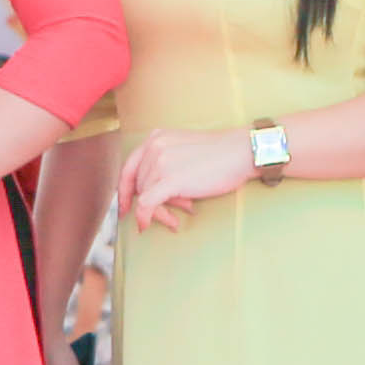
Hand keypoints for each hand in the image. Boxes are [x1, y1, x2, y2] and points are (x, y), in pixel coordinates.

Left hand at [117, 130, 255, 231]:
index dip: (124, 190)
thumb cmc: (220, 156)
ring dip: (160, 211)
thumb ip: (165, 166)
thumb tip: (153, 196)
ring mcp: (160, 162)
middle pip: (138, 185)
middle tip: (169, 215)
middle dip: (152, 204)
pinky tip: (146, 226)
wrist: (240, 152)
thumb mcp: (183, 151)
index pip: (129, 167)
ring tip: (180, 215)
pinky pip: (146, 204)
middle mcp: (153, 147)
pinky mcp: (170, 179)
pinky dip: (144, 217)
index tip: (125, 206)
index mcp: (156, 138)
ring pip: (144, 197)